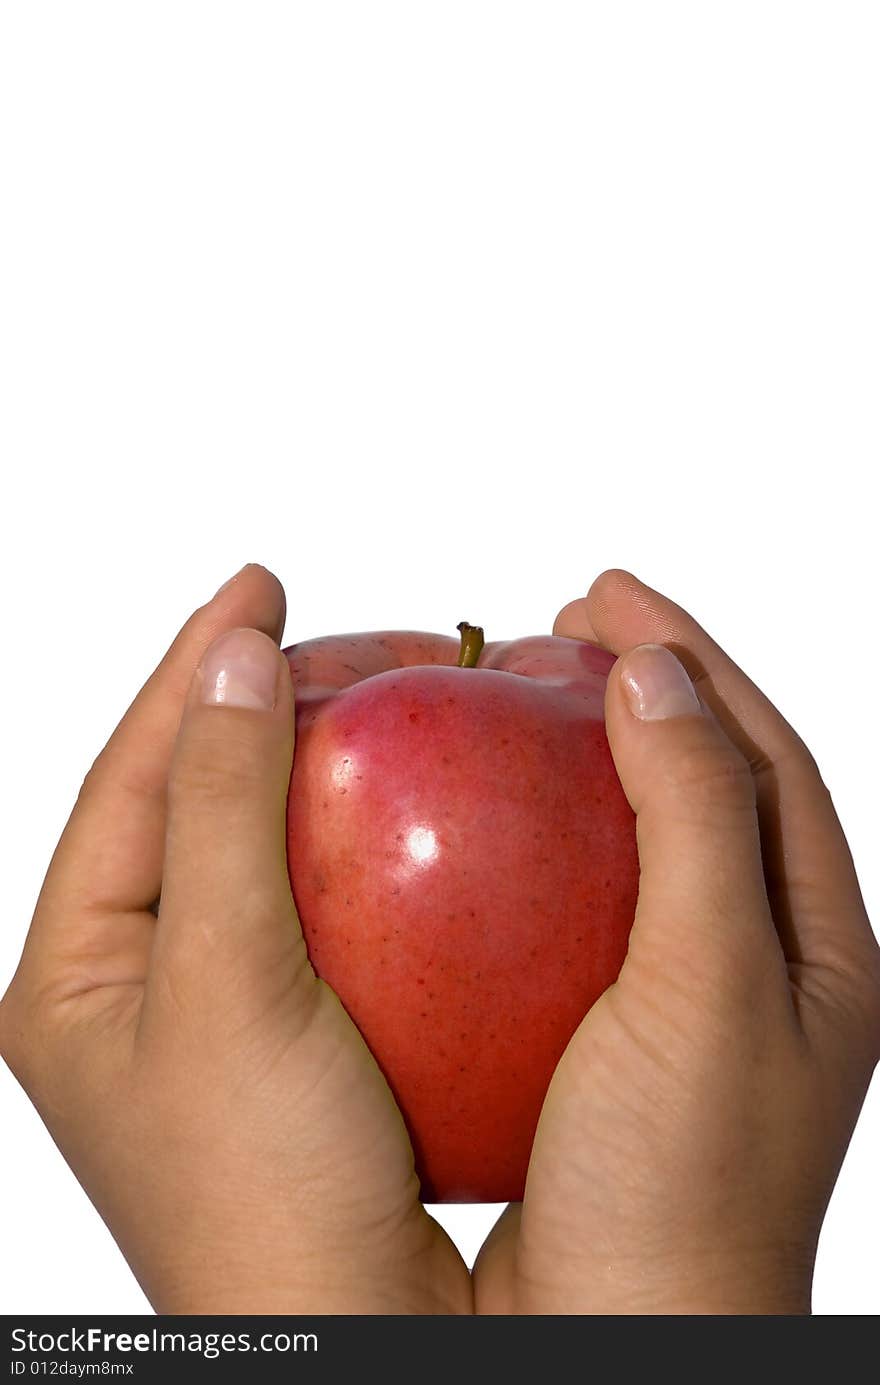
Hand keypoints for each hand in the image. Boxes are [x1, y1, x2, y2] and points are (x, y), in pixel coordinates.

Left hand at [0, 565, 470, 1314]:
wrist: (357, 1338)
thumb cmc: (260, 1188)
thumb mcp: (225, 982)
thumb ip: (221, 810)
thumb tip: (232, 654)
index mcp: (74, 971)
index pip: (128, 778)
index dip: (192, 668)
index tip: (260, 579)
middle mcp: (137, 980)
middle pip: (192, 798)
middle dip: (262, 707)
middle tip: (349, 638)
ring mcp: (220, 1002)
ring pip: (265, 843)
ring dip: (320, 766)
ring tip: (379, 692)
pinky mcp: (299, 1025)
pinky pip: (327, 899)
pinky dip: (372, 841)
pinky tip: (419, 804)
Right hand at [474, 569, 879, 1314]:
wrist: (619, 1345)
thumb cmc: (685, 1184)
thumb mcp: (714, 985)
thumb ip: (694, 821)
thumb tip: (653, 673)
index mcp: (821, 945)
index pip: (763, 757)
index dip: (692, 659)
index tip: (609, 589)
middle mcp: (764, 963)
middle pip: (708, 785)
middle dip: (646, 690)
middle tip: (568, 618)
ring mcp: (684, 1000)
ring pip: (638, 843)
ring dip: (587, 763)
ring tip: (527, 697)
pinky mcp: (606, 1036)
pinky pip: (574, 910)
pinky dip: (532, 851)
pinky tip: (479, 830)